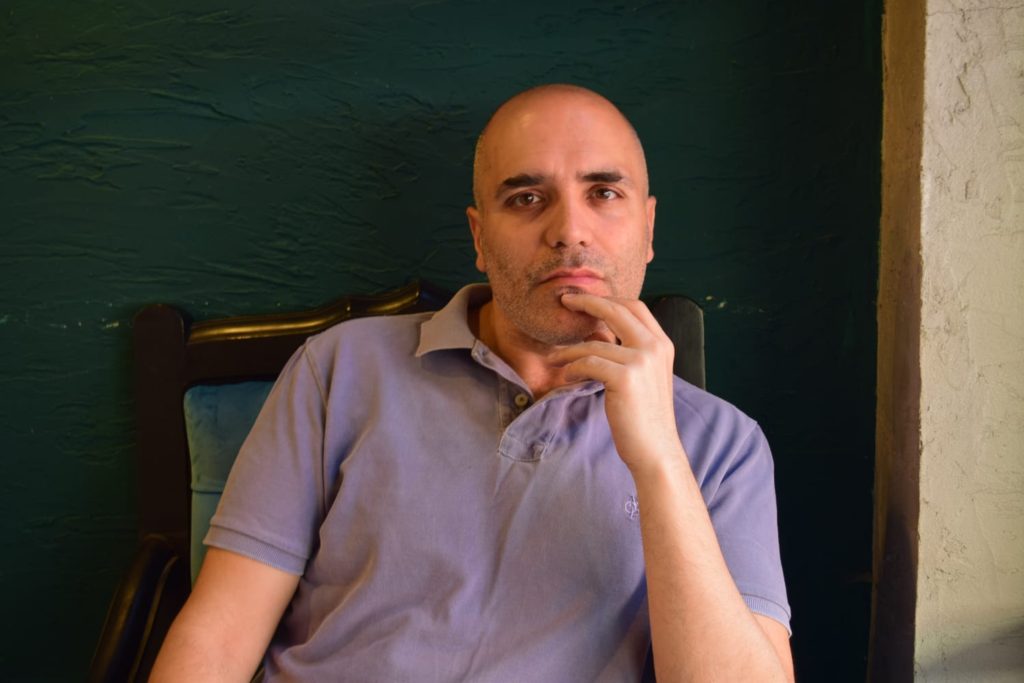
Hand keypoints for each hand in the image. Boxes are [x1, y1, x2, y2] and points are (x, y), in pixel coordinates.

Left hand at [550, 293, 683, 473]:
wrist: (655, 450)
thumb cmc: (644, 417)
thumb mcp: (644, 376)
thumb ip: (630, 352)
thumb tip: (597, 334)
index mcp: (662, 344)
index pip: (634, 306)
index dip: (608, 298)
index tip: (584, 298)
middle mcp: (655, 347)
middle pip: (616, 309)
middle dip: (587, 302)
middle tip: (564, 300)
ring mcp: (642, 361)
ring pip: (594, 343)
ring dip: (569, 350)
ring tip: (554, 358)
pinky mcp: (625, 378)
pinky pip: (588, 363)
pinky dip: (572, 369)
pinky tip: (566, 377)